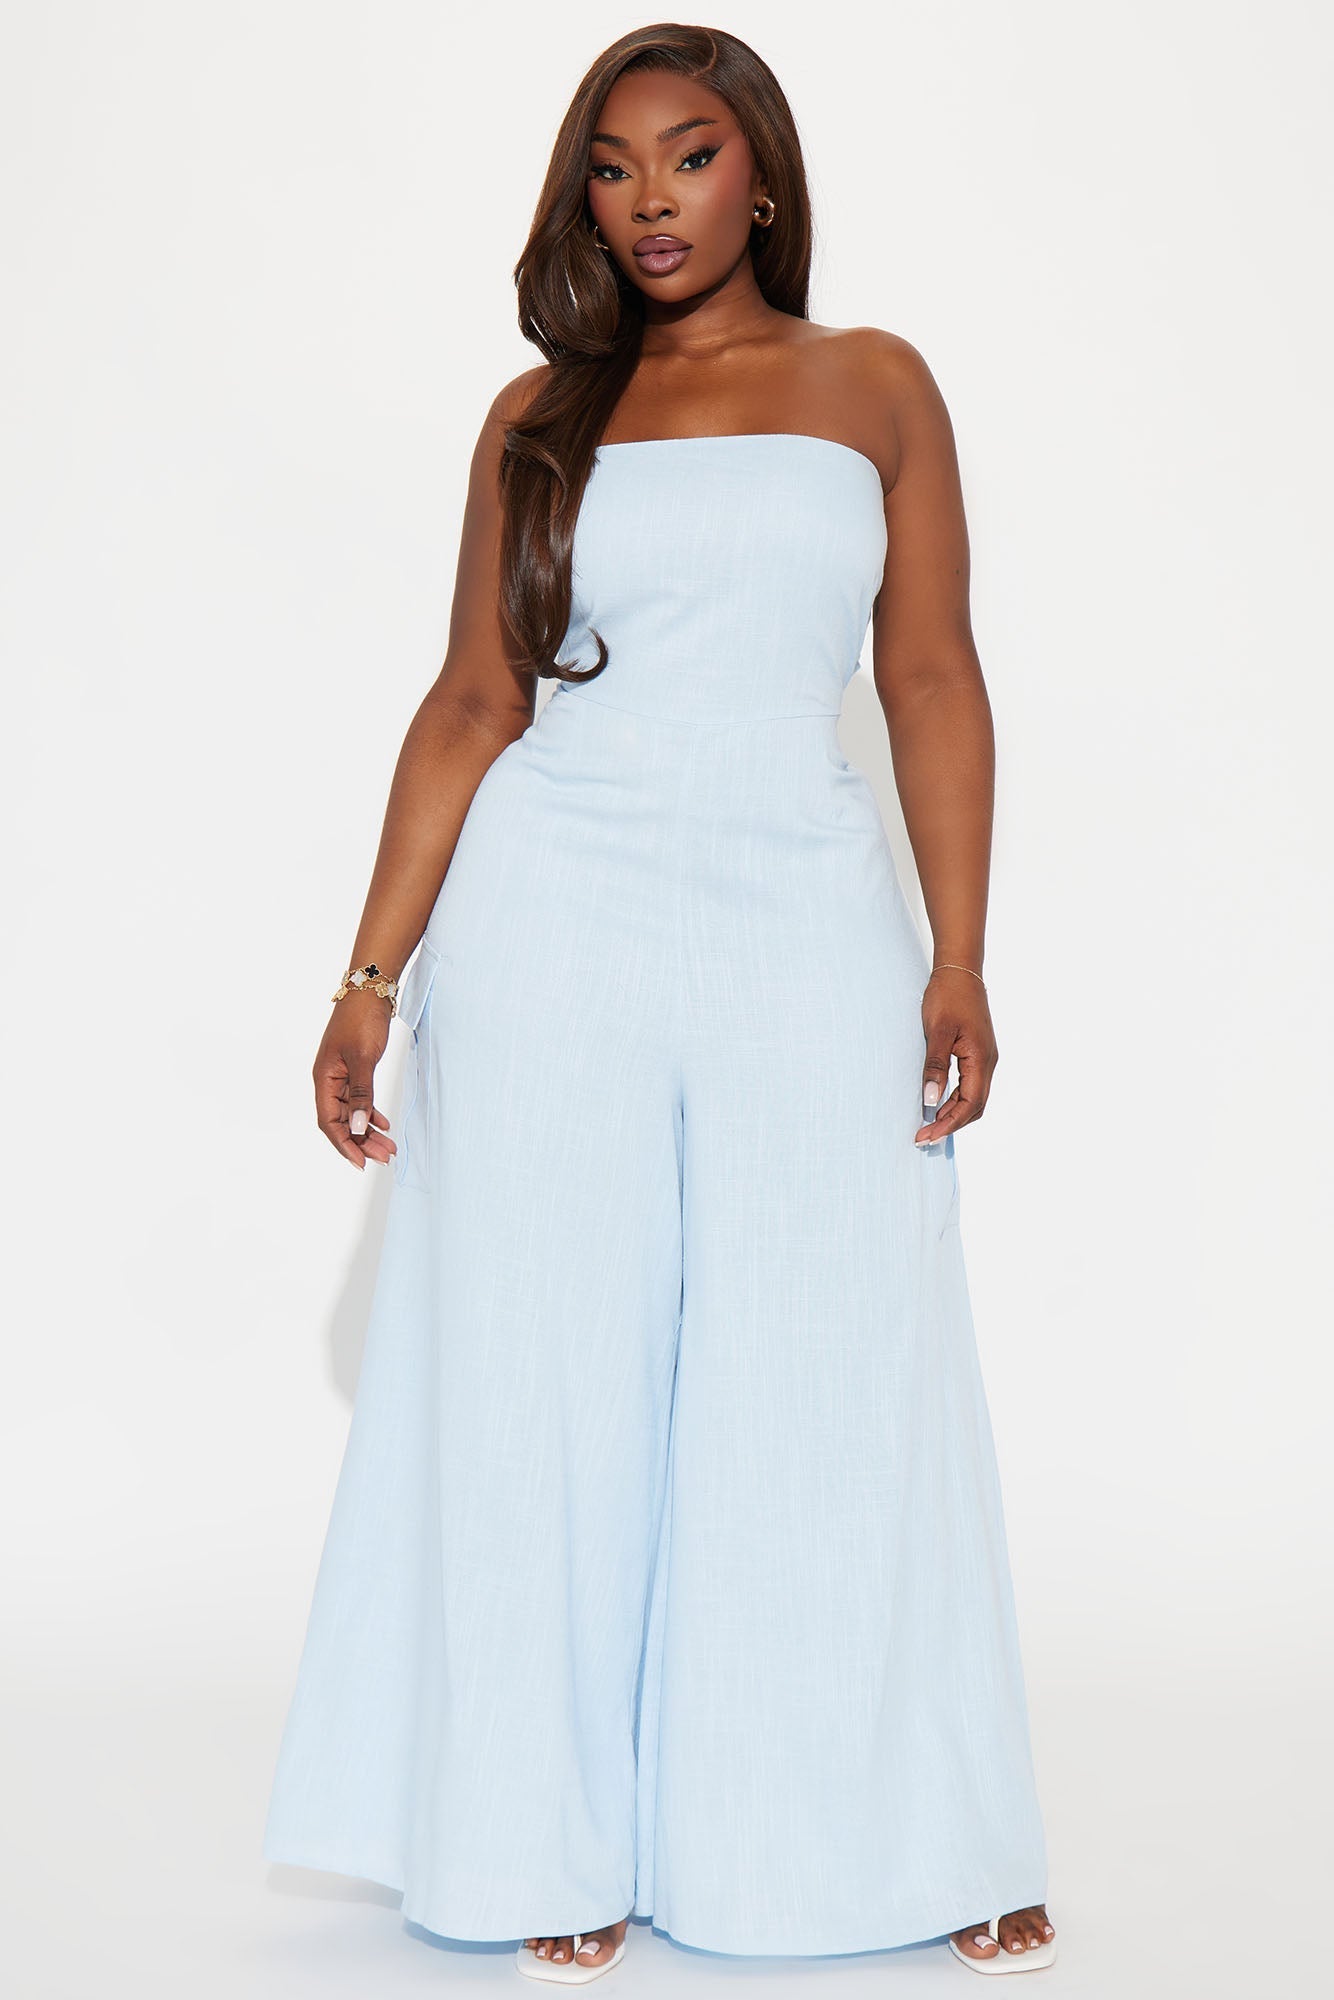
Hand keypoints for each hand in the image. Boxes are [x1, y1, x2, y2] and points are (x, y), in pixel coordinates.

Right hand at [314, 996, 399, 1170]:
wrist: (370, 990)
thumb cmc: (361, 1019)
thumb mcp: (363, 1058)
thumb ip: (361, 1093)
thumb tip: (359, 1126)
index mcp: (324, 1079)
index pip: (329, 1122)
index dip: (344, 1144)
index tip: (361, 1162)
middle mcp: (329, 1080)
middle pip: (342, 1121)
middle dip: (362, 1142)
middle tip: (384, 1157)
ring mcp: (341, 1075)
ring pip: (353, 1112)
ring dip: (369, 1130)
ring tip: (388, 1147)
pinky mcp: (355, 1069)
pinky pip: (360, 1100)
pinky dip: (372, 1113)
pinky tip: (384, 1124)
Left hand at [914, 966, 996, 1145]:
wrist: (959, 970)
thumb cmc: (948, 996)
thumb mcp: (937, 1031)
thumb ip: (935, 1066)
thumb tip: (931, 1100)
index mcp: (981, 1059)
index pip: (969, 1104)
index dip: (949, 1124)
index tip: (926, 1136)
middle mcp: (988, 1062)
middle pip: (974, 1106)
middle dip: (950, 1124)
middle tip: (923, 1137)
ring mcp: (984, 1057)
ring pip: (973, 1097)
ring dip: (952, 1113)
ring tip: (927, 1124)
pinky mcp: (977, 1052)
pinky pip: (969, 1085)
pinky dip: (954, 1099)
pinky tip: (937, 1102)